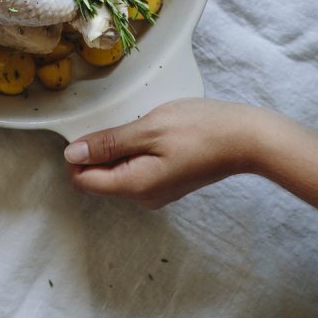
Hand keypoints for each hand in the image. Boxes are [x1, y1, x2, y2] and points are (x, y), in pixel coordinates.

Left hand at [64, 98, 259, 208]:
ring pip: (118, 171)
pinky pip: (137, 169)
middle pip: (100, 177)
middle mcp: (143, 197)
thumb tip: (72, 155)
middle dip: (99, 149)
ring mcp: (157, 192)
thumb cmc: (199, 129)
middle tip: (120, 121)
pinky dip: (135, 149)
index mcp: (134, 186)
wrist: (245, 139)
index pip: (83, 182)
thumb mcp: (148, 129)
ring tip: (141, 124)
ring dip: (119, 147)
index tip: (88, 128)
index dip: (76, 155)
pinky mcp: (168, 182)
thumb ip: (109, 143)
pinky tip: (153, 131)